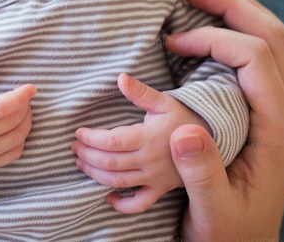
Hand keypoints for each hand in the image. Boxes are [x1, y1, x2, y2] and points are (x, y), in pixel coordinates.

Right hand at [0, 48, 36, 173]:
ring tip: (23, 108)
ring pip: (17, 137)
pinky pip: (14, 153)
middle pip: (13, 121)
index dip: (19, 97)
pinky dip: (21, 139)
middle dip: (25, 106)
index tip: (31, 87)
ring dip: (26, 121)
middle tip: (24, 95)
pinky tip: (17, 127)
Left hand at [72, 73, 206, 212]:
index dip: (91, 138)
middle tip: (74, 147)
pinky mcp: (160, 189)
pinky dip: (122, 205)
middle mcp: (149, 160)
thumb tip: (121, 77)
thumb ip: (140, 92)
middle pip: (110, 162)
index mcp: (148, 137)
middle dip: (87, 155)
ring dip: (96, 175)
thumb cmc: (182, 117)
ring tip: (81, 164)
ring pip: (119, 181)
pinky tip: (107, 198)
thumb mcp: (163, 101)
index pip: (112, 141)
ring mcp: (155, 177)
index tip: (78, 132)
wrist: (209, 139)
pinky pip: (140, 203)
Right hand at [167, 0, 283, 241]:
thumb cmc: (226, 234)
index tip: (175, 43)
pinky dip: (248, 31)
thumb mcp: (211, 212)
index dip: (215, 39)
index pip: (257, 60)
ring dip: (244, 11)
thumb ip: (201, 174)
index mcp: (280, 133)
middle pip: (276, 37)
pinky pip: (274, 57)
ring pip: (280, 41)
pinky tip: (218, 27)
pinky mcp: (278, 114)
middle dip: (234, 5)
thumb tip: (186, 129)